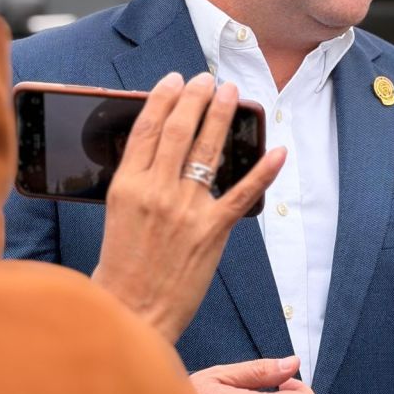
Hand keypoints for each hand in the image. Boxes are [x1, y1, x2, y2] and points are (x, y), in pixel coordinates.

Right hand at [92, 71, 285, 343]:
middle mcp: (156, 192)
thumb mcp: (116, 214)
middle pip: (178, 131)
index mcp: (127, 186)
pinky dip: (263, 170)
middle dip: (195, 98)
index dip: (162, 98)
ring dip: (222, 116)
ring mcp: (186, 210)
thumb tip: (154, 146)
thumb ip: (135, 179)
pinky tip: (277, 151)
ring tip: (231, 93)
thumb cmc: (121, 267)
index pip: (146, 129)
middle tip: (206, 78)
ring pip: (208, 150)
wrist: (132, 315)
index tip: (174, 80)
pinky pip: (242, 193)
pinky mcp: (212, 231)